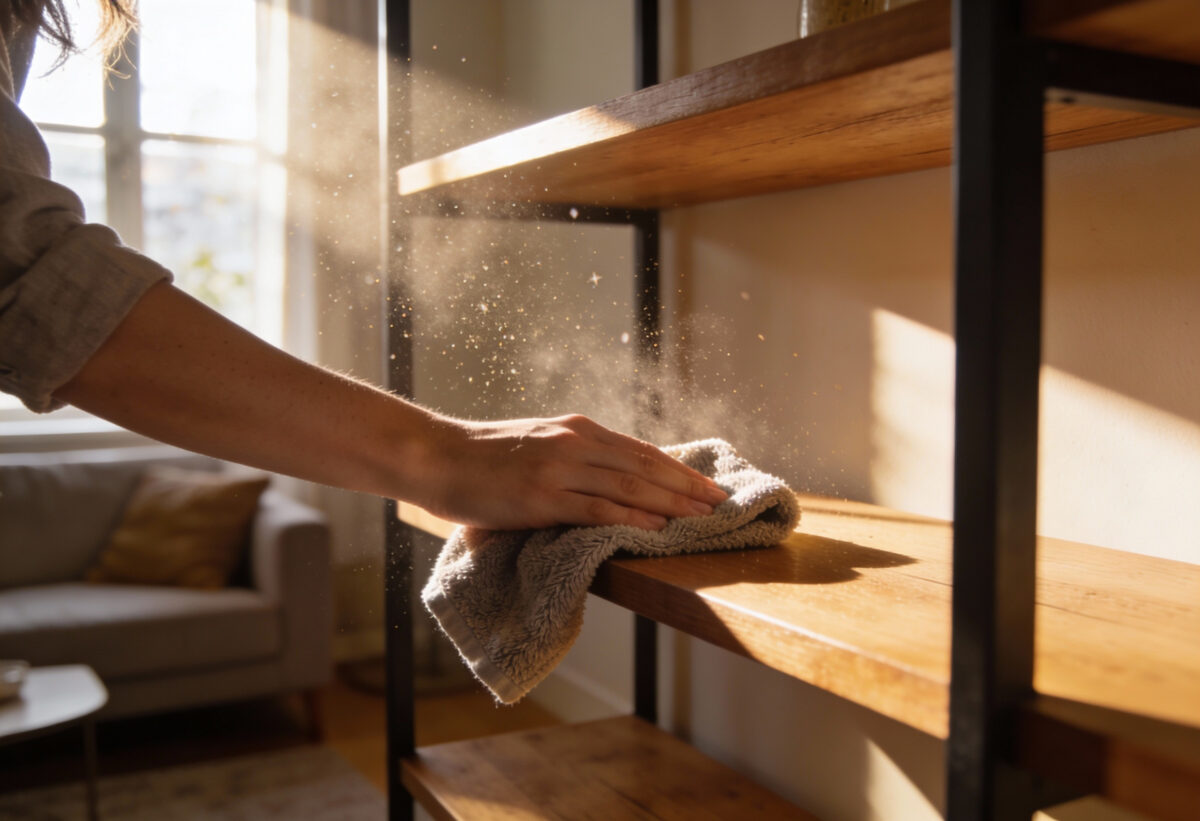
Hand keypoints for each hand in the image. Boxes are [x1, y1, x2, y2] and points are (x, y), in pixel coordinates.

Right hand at [418, 414, 727, 530]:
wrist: (437, 456)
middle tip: (721, 503)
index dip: (679, 469)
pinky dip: (632, 519)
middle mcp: (575, 443)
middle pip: (646, 466)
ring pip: (630, 487)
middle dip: (688, 486)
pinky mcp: (543, 497)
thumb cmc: (483, 456)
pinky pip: (597, 509)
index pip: (640, 451)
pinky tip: (657, 530)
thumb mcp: (537, 443)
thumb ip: (572, 456)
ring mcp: (560, 469)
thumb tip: (608, 479)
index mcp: (576, 429)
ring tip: (703, 518)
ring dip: (672, 504)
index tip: (708, 484)